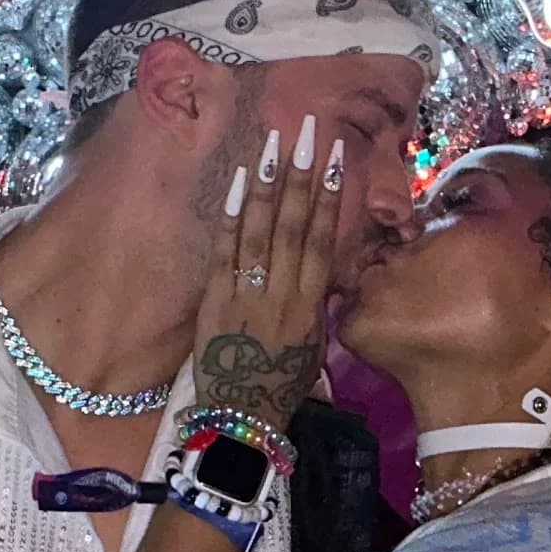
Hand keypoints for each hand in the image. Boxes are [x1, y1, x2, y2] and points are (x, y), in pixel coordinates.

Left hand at [192, 115, 343, 430]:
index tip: (336, 160)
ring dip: (268, 183)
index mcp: (312, 307)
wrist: (240, 420)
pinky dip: (233, 216)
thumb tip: (323, 270)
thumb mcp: (313, 347)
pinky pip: (225, 251)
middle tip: (308, 131)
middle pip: (295, 225)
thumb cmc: (281, 386)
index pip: (323, 241)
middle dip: (301, 175)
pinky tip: (240, 183)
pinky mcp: (215, 301)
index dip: (330, 197)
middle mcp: (283, 295)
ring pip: (261, 231)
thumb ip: (316, 304)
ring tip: (274, 143)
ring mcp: (247, 296)